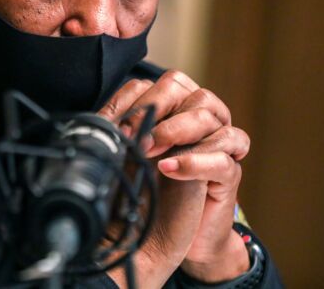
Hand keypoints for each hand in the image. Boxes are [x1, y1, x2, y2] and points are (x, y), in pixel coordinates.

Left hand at [97, 71, 250, 284]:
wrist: (162, 239)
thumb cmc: (144, 189)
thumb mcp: (126, 158)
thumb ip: (119, 135)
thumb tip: (95, 121)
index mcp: (176, 110)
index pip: (163, 83)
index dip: (136, 99)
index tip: (113, 124)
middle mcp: (200, 121)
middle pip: (188, 90)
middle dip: (157, 107)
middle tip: (132, 135)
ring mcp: (218, 145)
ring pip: (210, 114)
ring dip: (175, 129)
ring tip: (148, 151)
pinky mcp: (228, 175)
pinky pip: (223, 157)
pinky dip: (195, 160)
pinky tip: (168, 169)